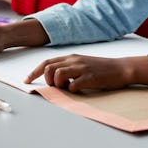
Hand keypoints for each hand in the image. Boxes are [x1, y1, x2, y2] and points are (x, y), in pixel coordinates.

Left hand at [23, 55, 147, 91]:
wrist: (122, 68)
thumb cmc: (102, 69)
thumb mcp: (83, 63)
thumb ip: (69, 67)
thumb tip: (54, 78)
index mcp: (71, 57)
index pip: (46, 62)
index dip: (34, 72)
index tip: (26, 81)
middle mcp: (74, 60)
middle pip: (48, 68)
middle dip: (46, 80)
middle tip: (55, 86)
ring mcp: (81, 68)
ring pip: (57, 75)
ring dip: (58, 84)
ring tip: (67, 87)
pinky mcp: (89, 78)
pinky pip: (72, 85)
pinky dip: (71, 90)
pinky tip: (78, 89)